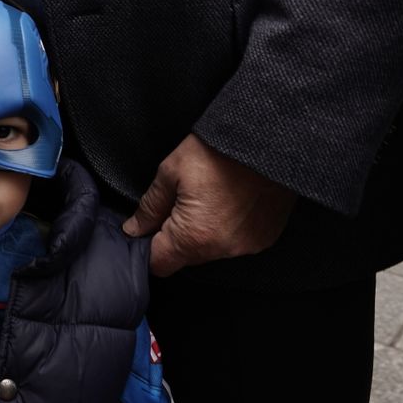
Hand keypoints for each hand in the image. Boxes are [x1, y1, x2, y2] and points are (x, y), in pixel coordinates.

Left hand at [123, 134, 295, 276]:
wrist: (267, 139)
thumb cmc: (217, 151)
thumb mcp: (171, 171)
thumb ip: (150, 207)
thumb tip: (134, 229)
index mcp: (194, 237)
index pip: (160, 264)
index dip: (148, 247)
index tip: (149, 228)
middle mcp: (222, 249)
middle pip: (185, 258)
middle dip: (176, 236)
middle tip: (180, 202)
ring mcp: (247, 246)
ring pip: (210, 251)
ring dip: (202, 233)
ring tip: (208, 198)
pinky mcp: (265, 238)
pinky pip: (235, 243)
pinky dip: (226, 230)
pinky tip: (228, 203)